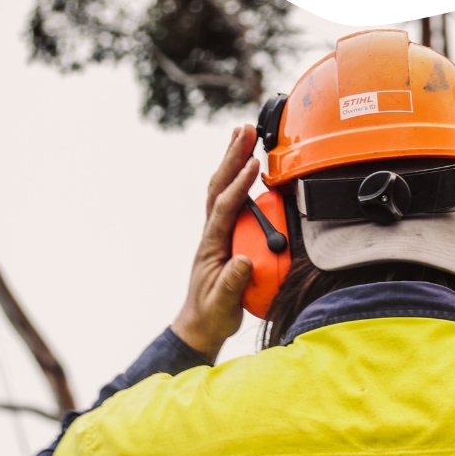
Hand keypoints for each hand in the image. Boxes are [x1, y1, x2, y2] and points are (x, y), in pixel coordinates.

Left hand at [171, 125, 259, 360]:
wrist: (200, 325)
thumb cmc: (212, 314)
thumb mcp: (223, 302)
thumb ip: (233, 282)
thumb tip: (243, 260)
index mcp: (211, 245)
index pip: (224, 207)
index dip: (239, 185)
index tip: (254, 164)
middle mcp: (211, 233)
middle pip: (219, 186)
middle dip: (231, 156)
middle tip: (245, 130)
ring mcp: (216, 233)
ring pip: (222, 189)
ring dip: (232, 160)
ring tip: (244, 135)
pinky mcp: (224, 236)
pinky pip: (231, 201)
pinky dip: (238, 179)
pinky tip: (249, 167)